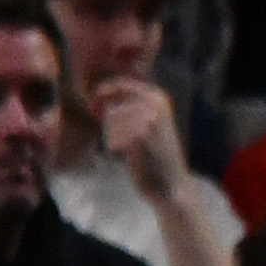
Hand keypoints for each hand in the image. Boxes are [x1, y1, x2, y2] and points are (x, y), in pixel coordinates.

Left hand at [88, 75, 187, 197]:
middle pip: (112, 107)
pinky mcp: (140, 135)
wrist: (170, 181)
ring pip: (110, 121)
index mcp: (158, 96)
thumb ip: (130, 105)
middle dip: (110, 124)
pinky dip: (115, 146)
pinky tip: (129, 154)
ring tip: (131, 148)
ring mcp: (149, 117)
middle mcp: (155, 103)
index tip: (95, 108)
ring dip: (113, 136)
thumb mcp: (148, 120)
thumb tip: (100, 92)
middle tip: (121, 140)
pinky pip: (111, 135)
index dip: (103, 94)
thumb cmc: (155, 153)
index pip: (120, 84)